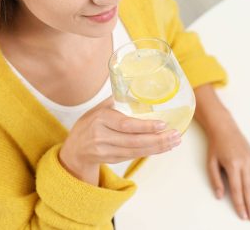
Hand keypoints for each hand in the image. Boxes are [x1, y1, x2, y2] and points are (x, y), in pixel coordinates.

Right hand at [59, 97, 181, 184]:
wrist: (74, 150)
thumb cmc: (89, 124)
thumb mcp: (98, 109)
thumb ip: (117, 101)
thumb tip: (140, 90)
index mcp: (100, 119)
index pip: (125, 124)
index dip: (145, 126)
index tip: (162, 124)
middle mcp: (102, 136)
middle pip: (134, 140)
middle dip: (158, 139)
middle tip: (176, 135)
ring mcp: (106, 151)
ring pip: (136, 151)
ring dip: (158, 147)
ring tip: (174, 141)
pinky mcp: (111, 160)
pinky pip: (134, 156)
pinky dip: (150, 152)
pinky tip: (163, 147)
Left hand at [206, 112, 249, 221]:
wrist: (225, 128)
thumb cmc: (216, 145)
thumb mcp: (211, 162)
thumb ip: (215, 180)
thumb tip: (220, 195)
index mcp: (233, 165)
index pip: (237, 190)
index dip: (240, 204)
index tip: (242, 215)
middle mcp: (245, 164)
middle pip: (249, 190)